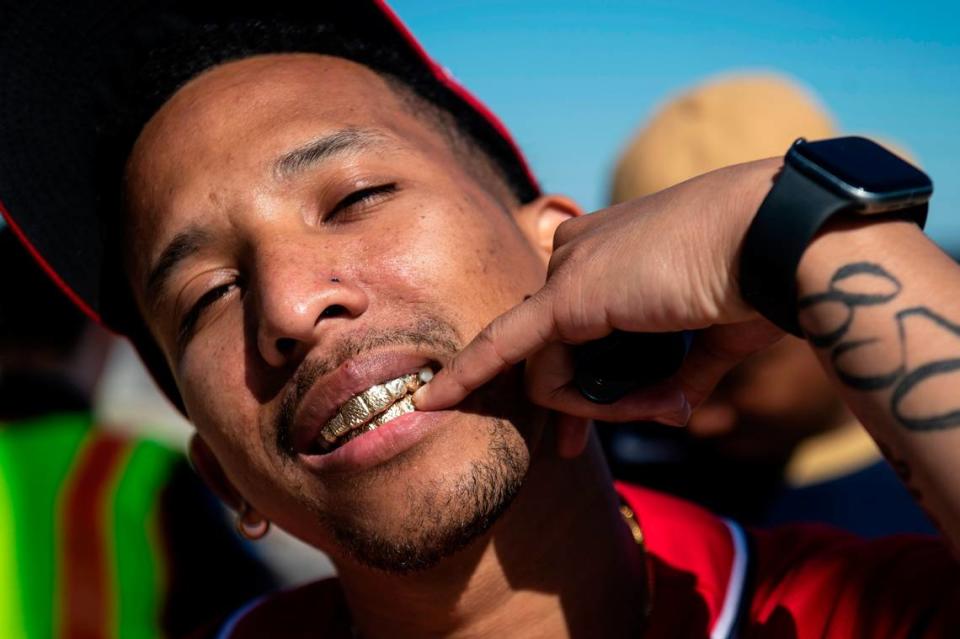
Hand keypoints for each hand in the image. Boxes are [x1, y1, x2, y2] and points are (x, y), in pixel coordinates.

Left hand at [414, 159, 784, 454]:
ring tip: (649, 408)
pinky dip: (471, 378)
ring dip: (594, 407)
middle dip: (564, 402)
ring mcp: (571, 269)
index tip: (570, 410)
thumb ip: (682, 373)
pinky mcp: (567, 295)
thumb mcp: (715, 332)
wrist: (778, 240)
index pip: (572, 319)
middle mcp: (584, 252)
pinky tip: (435, 402)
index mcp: (617, 250)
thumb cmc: (760, 280)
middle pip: (555, 346)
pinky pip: (509, 350)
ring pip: (551, 363)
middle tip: (569, 452)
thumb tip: (669, 410)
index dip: (572, 368)